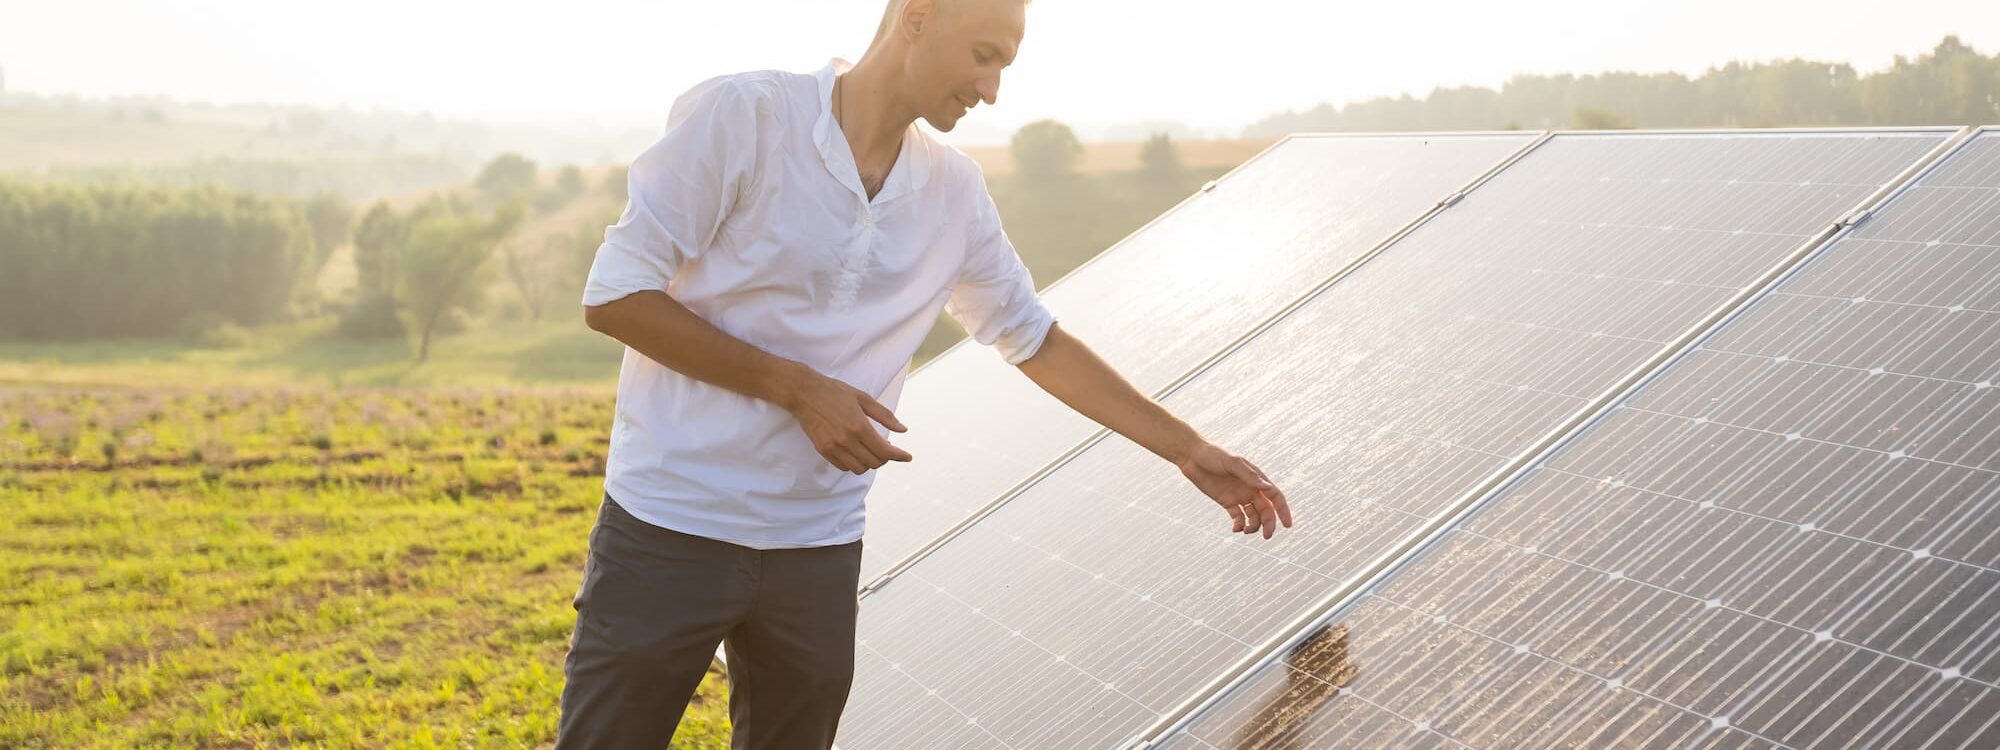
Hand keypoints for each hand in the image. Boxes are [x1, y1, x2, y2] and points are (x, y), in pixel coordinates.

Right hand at [783, 368, 912, 474]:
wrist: (804, 393)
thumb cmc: (835, 392)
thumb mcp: (863, 398)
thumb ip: (885, 416)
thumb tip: (903, 430)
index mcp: (860, 426)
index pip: (885, 451)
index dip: (899, 456)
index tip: (907, 457)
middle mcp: (847, 440)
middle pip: (874, 462)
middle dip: (884, 457)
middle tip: (886, 447)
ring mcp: (834, 448)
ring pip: (859, 469)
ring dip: (869, 463)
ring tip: (870, 450)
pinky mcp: (823, 451)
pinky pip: (844, 467)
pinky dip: (854, 463)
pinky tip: (855, 451)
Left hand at [1177, 442, 1292, 538]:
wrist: (1192, 457)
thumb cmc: (1214, 455)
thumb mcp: (1232, 463)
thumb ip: (1249, 475)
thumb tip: (1267, 487)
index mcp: (1256, 478)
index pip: (1275, 496)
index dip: (1283, 510)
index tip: (1287, 525)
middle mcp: (1250, 489)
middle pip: (1266, 510)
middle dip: (1269, 524)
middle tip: (1266, 536)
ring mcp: (1239, 496)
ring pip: (1253, 516)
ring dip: (1253, 526)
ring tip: (1245, 531)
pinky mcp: (1226, 502)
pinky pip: (1237, 517)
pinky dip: (1239, 525)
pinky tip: (1236, 528)